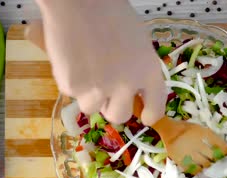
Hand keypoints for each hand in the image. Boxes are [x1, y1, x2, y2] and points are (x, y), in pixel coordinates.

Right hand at [26, 0, 166, 124]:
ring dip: (88, 95)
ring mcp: (99, 89)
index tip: (145, 117)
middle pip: (119, 116)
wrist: (79, 1)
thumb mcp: (137, 42)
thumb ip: (137, 68)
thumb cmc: (110, 13)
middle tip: (103, 93)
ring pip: (92, 108)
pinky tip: (70, 57)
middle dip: (111, 108)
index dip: (150, 114)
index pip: (156, 106)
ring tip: (83, 67)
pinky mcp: (73, 87)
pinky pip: (71, 92)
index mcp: (148, 71)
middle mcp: (126, 85)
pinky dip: (70, 80)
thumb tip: (130, 88)